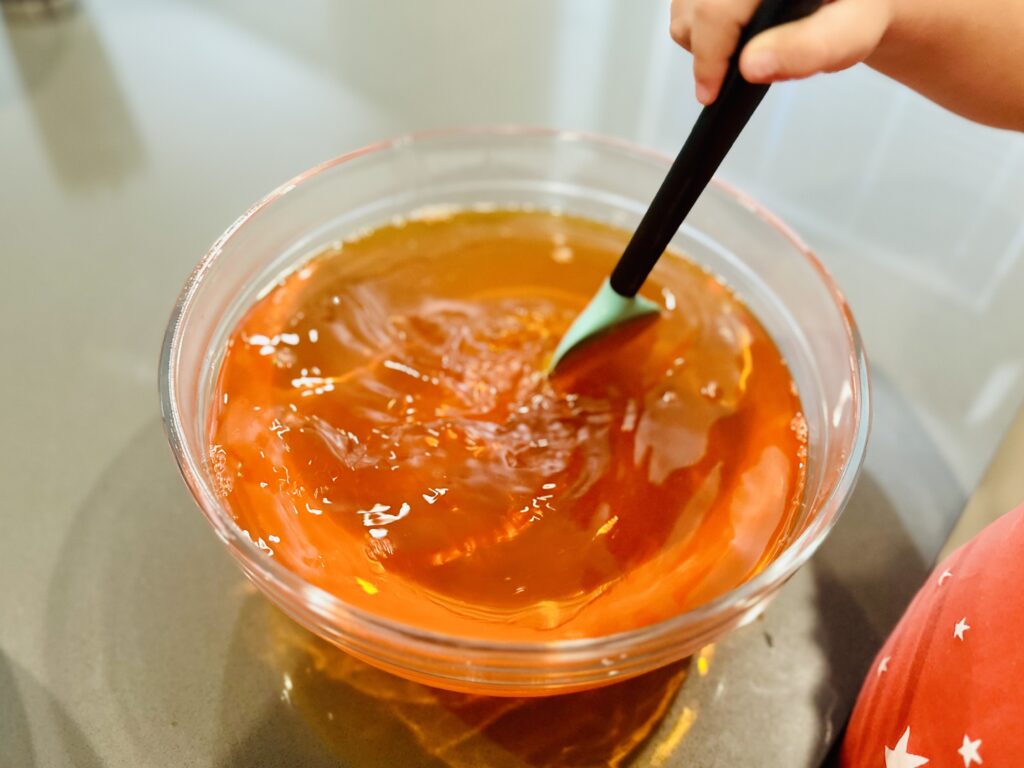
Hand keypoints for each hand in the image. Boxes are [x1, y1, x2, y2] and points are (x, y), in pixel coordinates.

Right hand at [670, 0, 894, 104]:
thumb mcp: (851, 33)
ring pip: (683, 7)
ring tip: (746, 42)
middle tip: (742, 67)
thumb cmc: (855, 8)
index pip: (714, 9)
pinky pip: (686, 3)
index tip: (711, 93)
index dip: (709, 57)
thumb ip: (807, 49)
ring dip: (703, 38)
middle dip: (708, 50)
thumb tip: (750, 67)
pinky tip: (736, 27)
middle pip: (692, 8)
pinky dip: (702, 24)